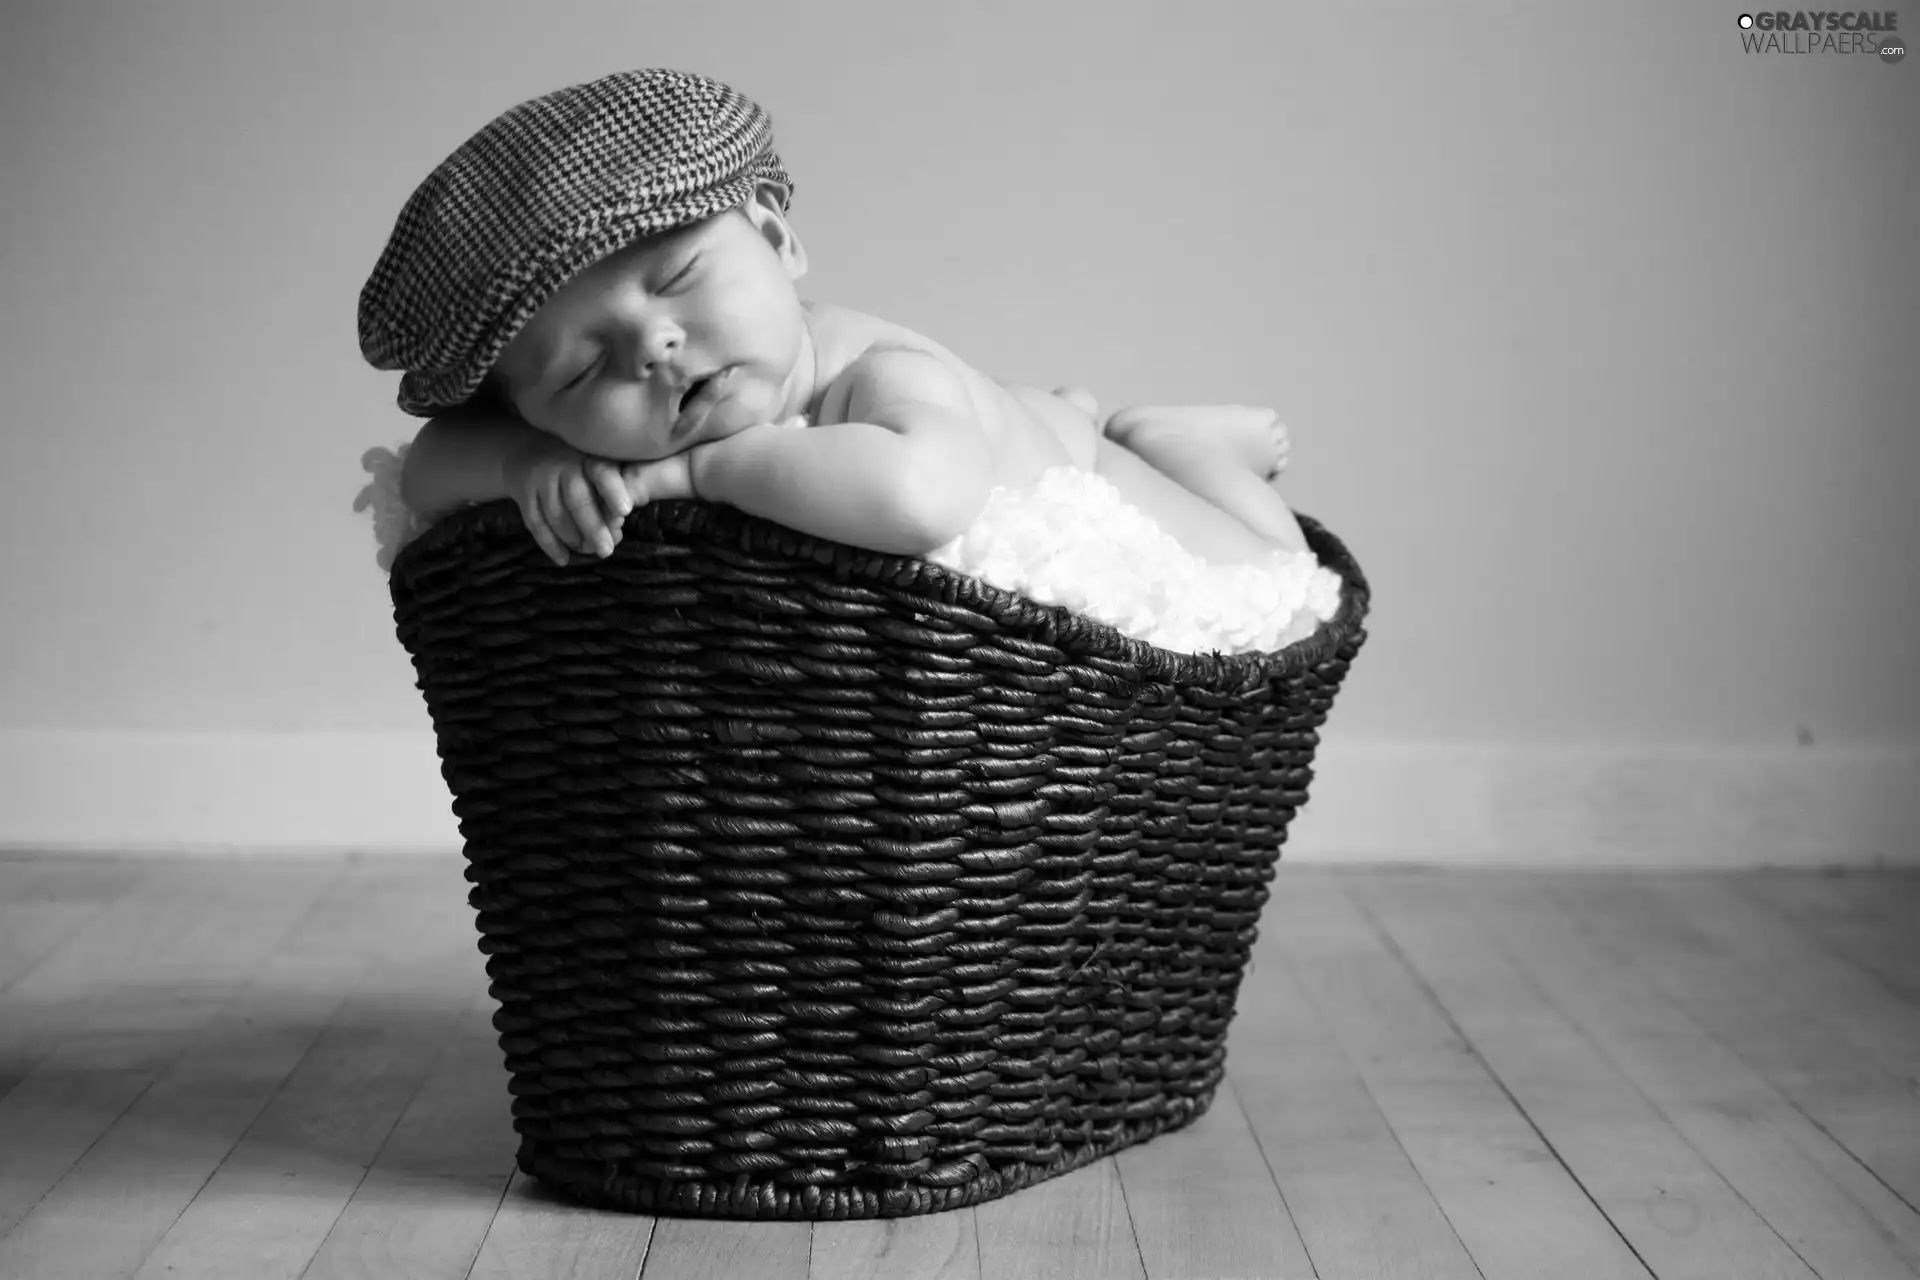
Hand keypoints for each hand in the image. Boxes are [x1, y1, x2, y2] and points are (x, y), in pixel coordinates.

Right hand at [502, 435, 631, 565]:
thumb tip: (616, 530)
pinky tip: (563, 559)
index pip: (602, 472)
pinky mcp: (523, 493)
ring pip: (555, 514)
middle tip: (606, 551)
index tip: (625, 511)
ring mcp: (541, 478)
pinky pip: (535, 523)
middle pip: (577, 499)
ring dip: (572, 538)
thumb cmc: (578, 467)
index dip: (613, 491)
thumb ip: (610, 495)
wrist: (529, 453)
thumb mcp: (597, 469)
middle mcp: (564, 464)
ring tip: (586, 551)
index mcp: (589, 457)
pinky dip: (550, 544)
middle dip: (593, 528)